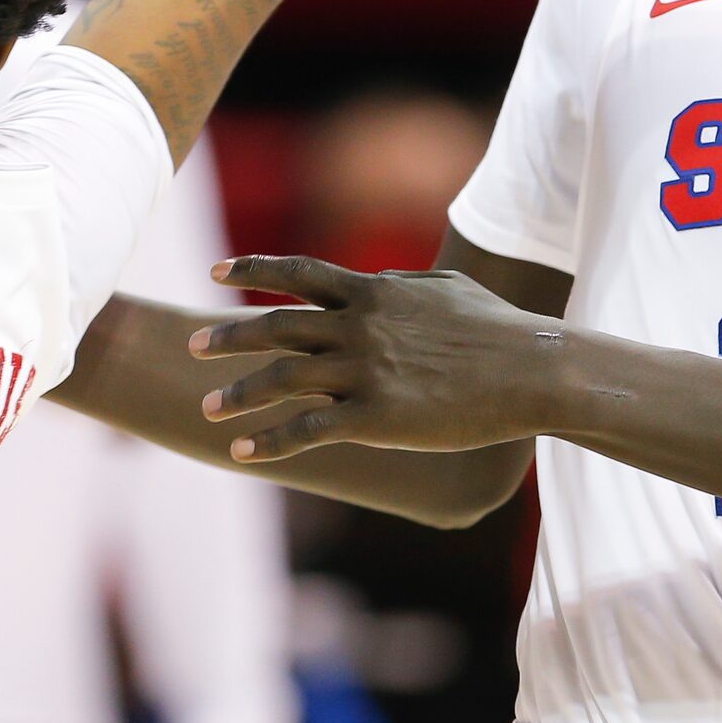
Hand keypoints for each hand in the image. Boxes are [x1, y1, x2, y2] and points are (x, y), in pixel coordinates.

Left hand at [189, 254, 566, 461]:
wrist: (529, 371)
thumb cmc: (497, 330)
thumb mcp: (446, 290)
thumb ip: (403, 284)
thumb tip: (380, 281)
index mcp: (373, 291)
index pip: (298, 272)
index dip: (253, 268)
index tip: (216, 270)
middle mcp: (359, 327)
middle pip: (276, 327)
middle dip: (229, 336)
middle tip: (193, 344)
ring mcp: (364, 372)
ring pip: (282, 379)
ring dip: (238, 394)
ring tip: (207, 409)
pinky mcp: (375, 418)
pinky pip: (308, 430)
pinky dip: (269, 442)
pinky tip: (241, 454)